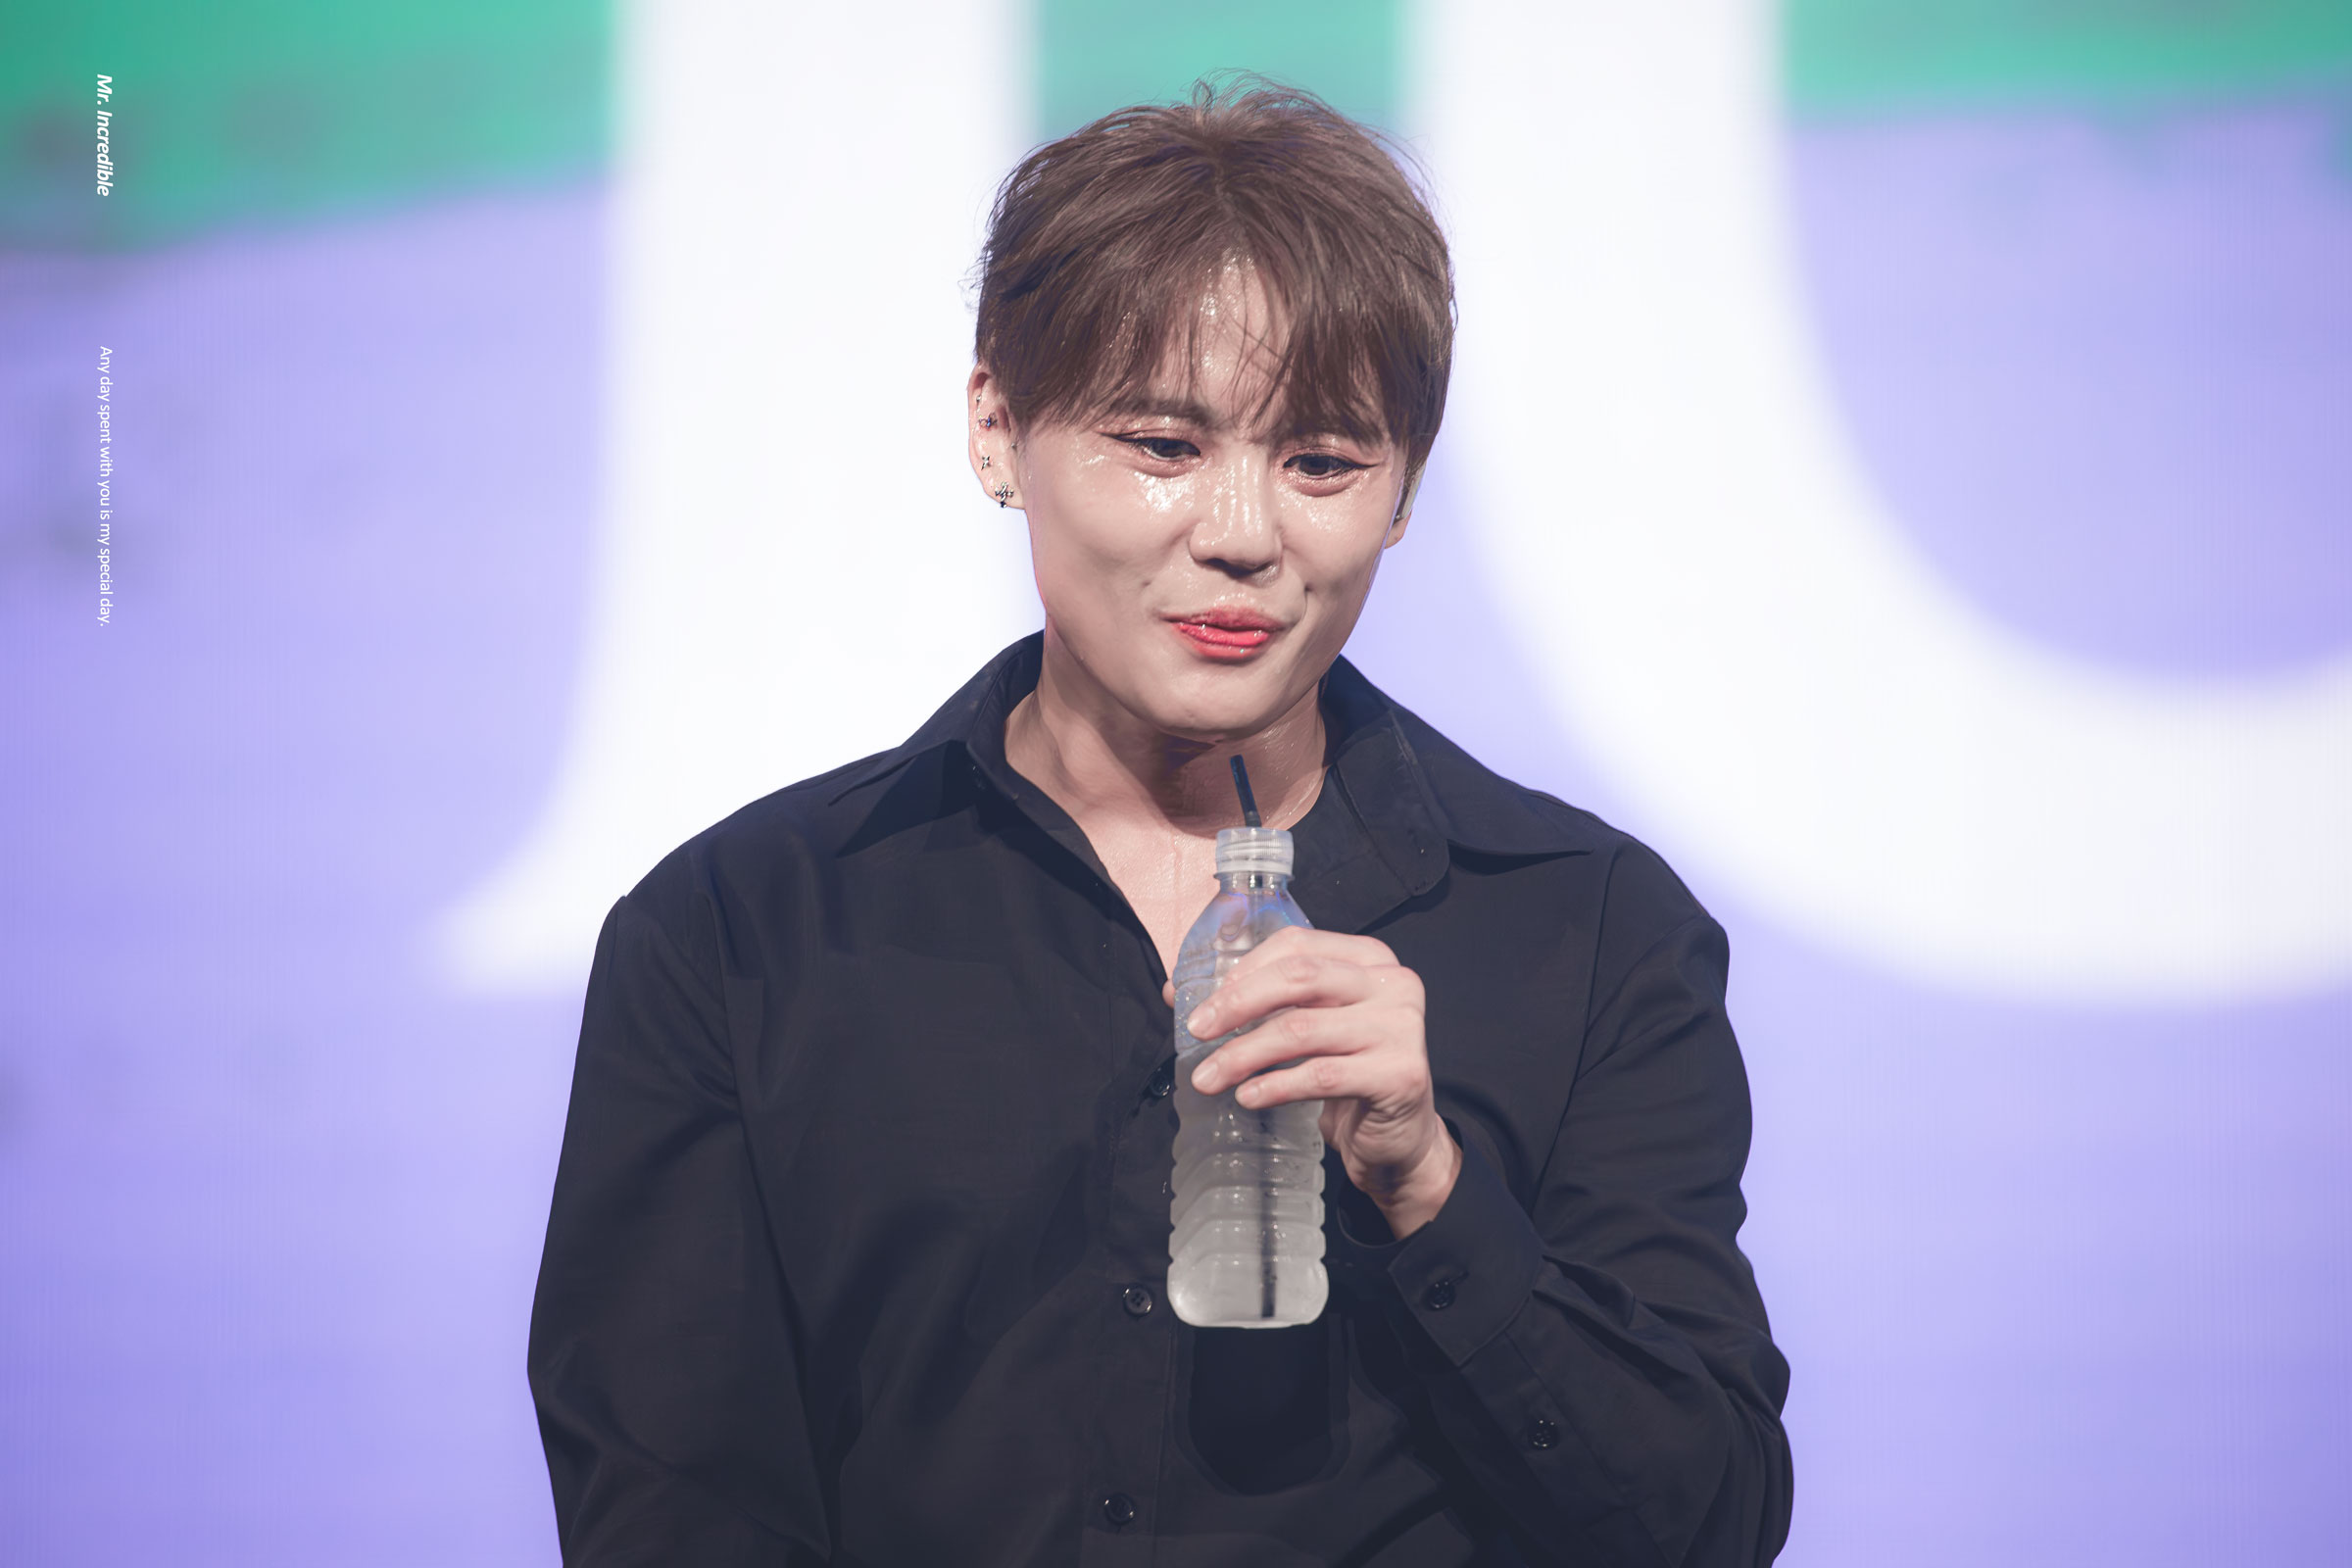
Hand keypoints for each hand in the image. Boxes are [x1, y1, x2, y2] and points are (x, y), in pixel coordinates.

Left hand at [1164, 927, 1460, 1237]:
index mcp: (1370, 958)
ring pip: (1302, 1029)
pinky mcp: (1400, 1073)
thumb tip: (1175, 992)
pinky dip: (1275, 1085)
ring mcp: (1401, 1027)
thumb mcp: (1309, 1025)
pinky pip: (1321, 1075)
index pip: (1296, 945)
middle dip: (1237, 1004)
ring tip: (1209, 1078)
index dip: (1244, 970)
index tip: (1204, 1003)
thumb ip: (1258, 1002)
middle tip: (1197, 1032)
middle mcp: (1392, 983)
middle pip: (1298, 978)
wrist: (1400, 1136)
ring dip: (1243, 1055)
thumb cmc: (1348, 1071)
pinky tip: (1248, 1096)